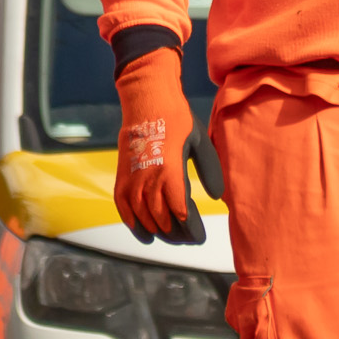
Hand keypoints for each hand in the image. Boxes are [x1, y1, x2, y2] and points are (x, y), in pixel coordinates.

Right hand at [113, 47, 214, 245]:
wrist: (146, 100)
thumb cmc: (176, 119)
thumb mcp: (200, 142)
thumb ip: (210, 170)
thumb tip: (217, 197)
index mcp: (170, 172)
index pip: (181, 213)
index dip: (191, 229)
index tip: (199, 237)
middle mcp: (148, 180)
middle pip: (163, 220)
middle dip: (178, 234)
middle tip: (189, 238)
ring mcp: (132, 180)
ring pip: (144, 218)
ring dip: (159, 232)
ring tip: (172, 237)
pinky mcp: (121, 177)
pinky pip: (124, 209)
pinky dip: (134, 225)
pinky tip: (145, 235)